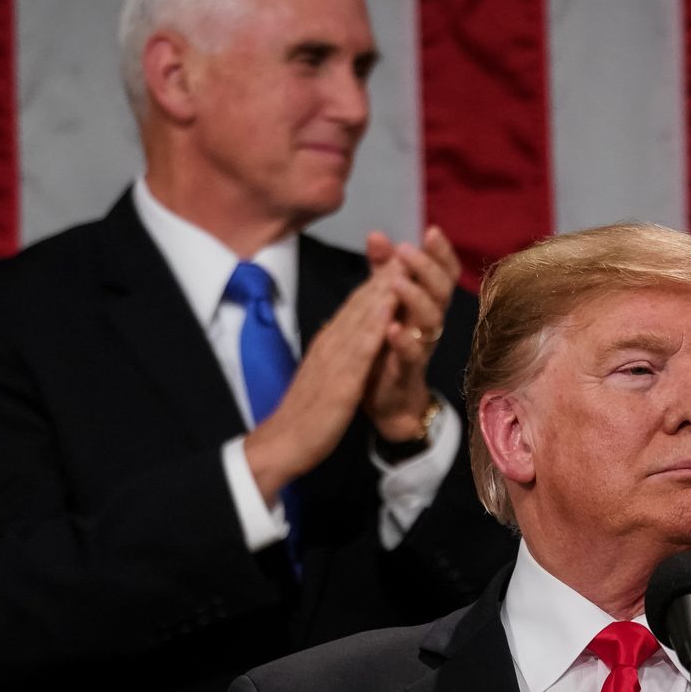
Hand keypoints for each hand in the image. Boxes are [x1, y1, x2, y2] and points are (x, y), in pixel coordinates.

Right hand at [240, 267, 398, 503]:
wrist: (284, 442)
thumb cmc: (304, 413)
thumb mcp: (324, 374)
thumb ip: (334, 353)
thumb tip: (342, 334)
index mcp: (328, 343)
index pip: (354, 305)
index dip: (375, 281)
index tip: (397, 260)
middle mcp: (330, 343)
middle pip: (359, 303)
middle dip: (383, 276)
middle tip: (406, 248)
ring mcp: (333, 360)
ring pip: (360, 318)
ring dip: (381, 291)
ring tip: (402, 265)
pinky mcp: (339, 381)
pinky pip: (359, 350)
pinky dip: (374, 327)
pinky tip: (389, 310)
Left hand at [363, 226, 461, 439]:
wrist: (387, 399)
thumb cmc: (388, 347)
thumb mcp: (385, 303)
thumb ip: (383, 271)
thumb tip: (378, 235)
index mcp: (425, 303)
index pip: (443, 273)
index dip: (441, 253)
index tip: (430, 231)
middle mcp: (429, 322)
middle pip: (441, 291)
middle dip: (426, 268)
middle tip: (406, 250)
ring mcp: (422, 346)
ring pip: (432, 320)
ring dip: (416, 299)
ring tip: (398, 283)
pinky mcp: (407, 370)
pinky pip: (412, 354)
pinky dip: (403, 340)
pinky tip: (391, 327)